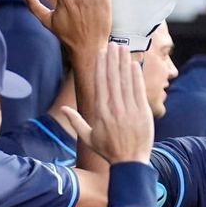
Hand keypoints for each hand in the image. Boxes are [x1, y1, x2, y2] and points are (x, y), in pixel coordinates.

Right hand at [62, 44, 151, 163]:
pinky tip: (134, 65)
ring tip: (123, 49)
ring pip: (126, 81)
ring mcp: (129, 110)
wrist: (130, 162)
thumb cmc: (108, 151)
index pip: (100, 84)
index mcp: (100, 112)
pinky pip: (138, 91)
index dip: (101, 67)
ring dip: (124, 63)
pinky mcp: (142, 112)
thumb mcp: (88, 138)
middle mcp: (114, 109)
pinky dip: (136, 77)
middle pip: (112, 79)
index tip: (101, 54)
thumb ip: (75, 121)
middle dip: (112, 60)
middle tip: (113, 44)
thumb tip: (63, 109)